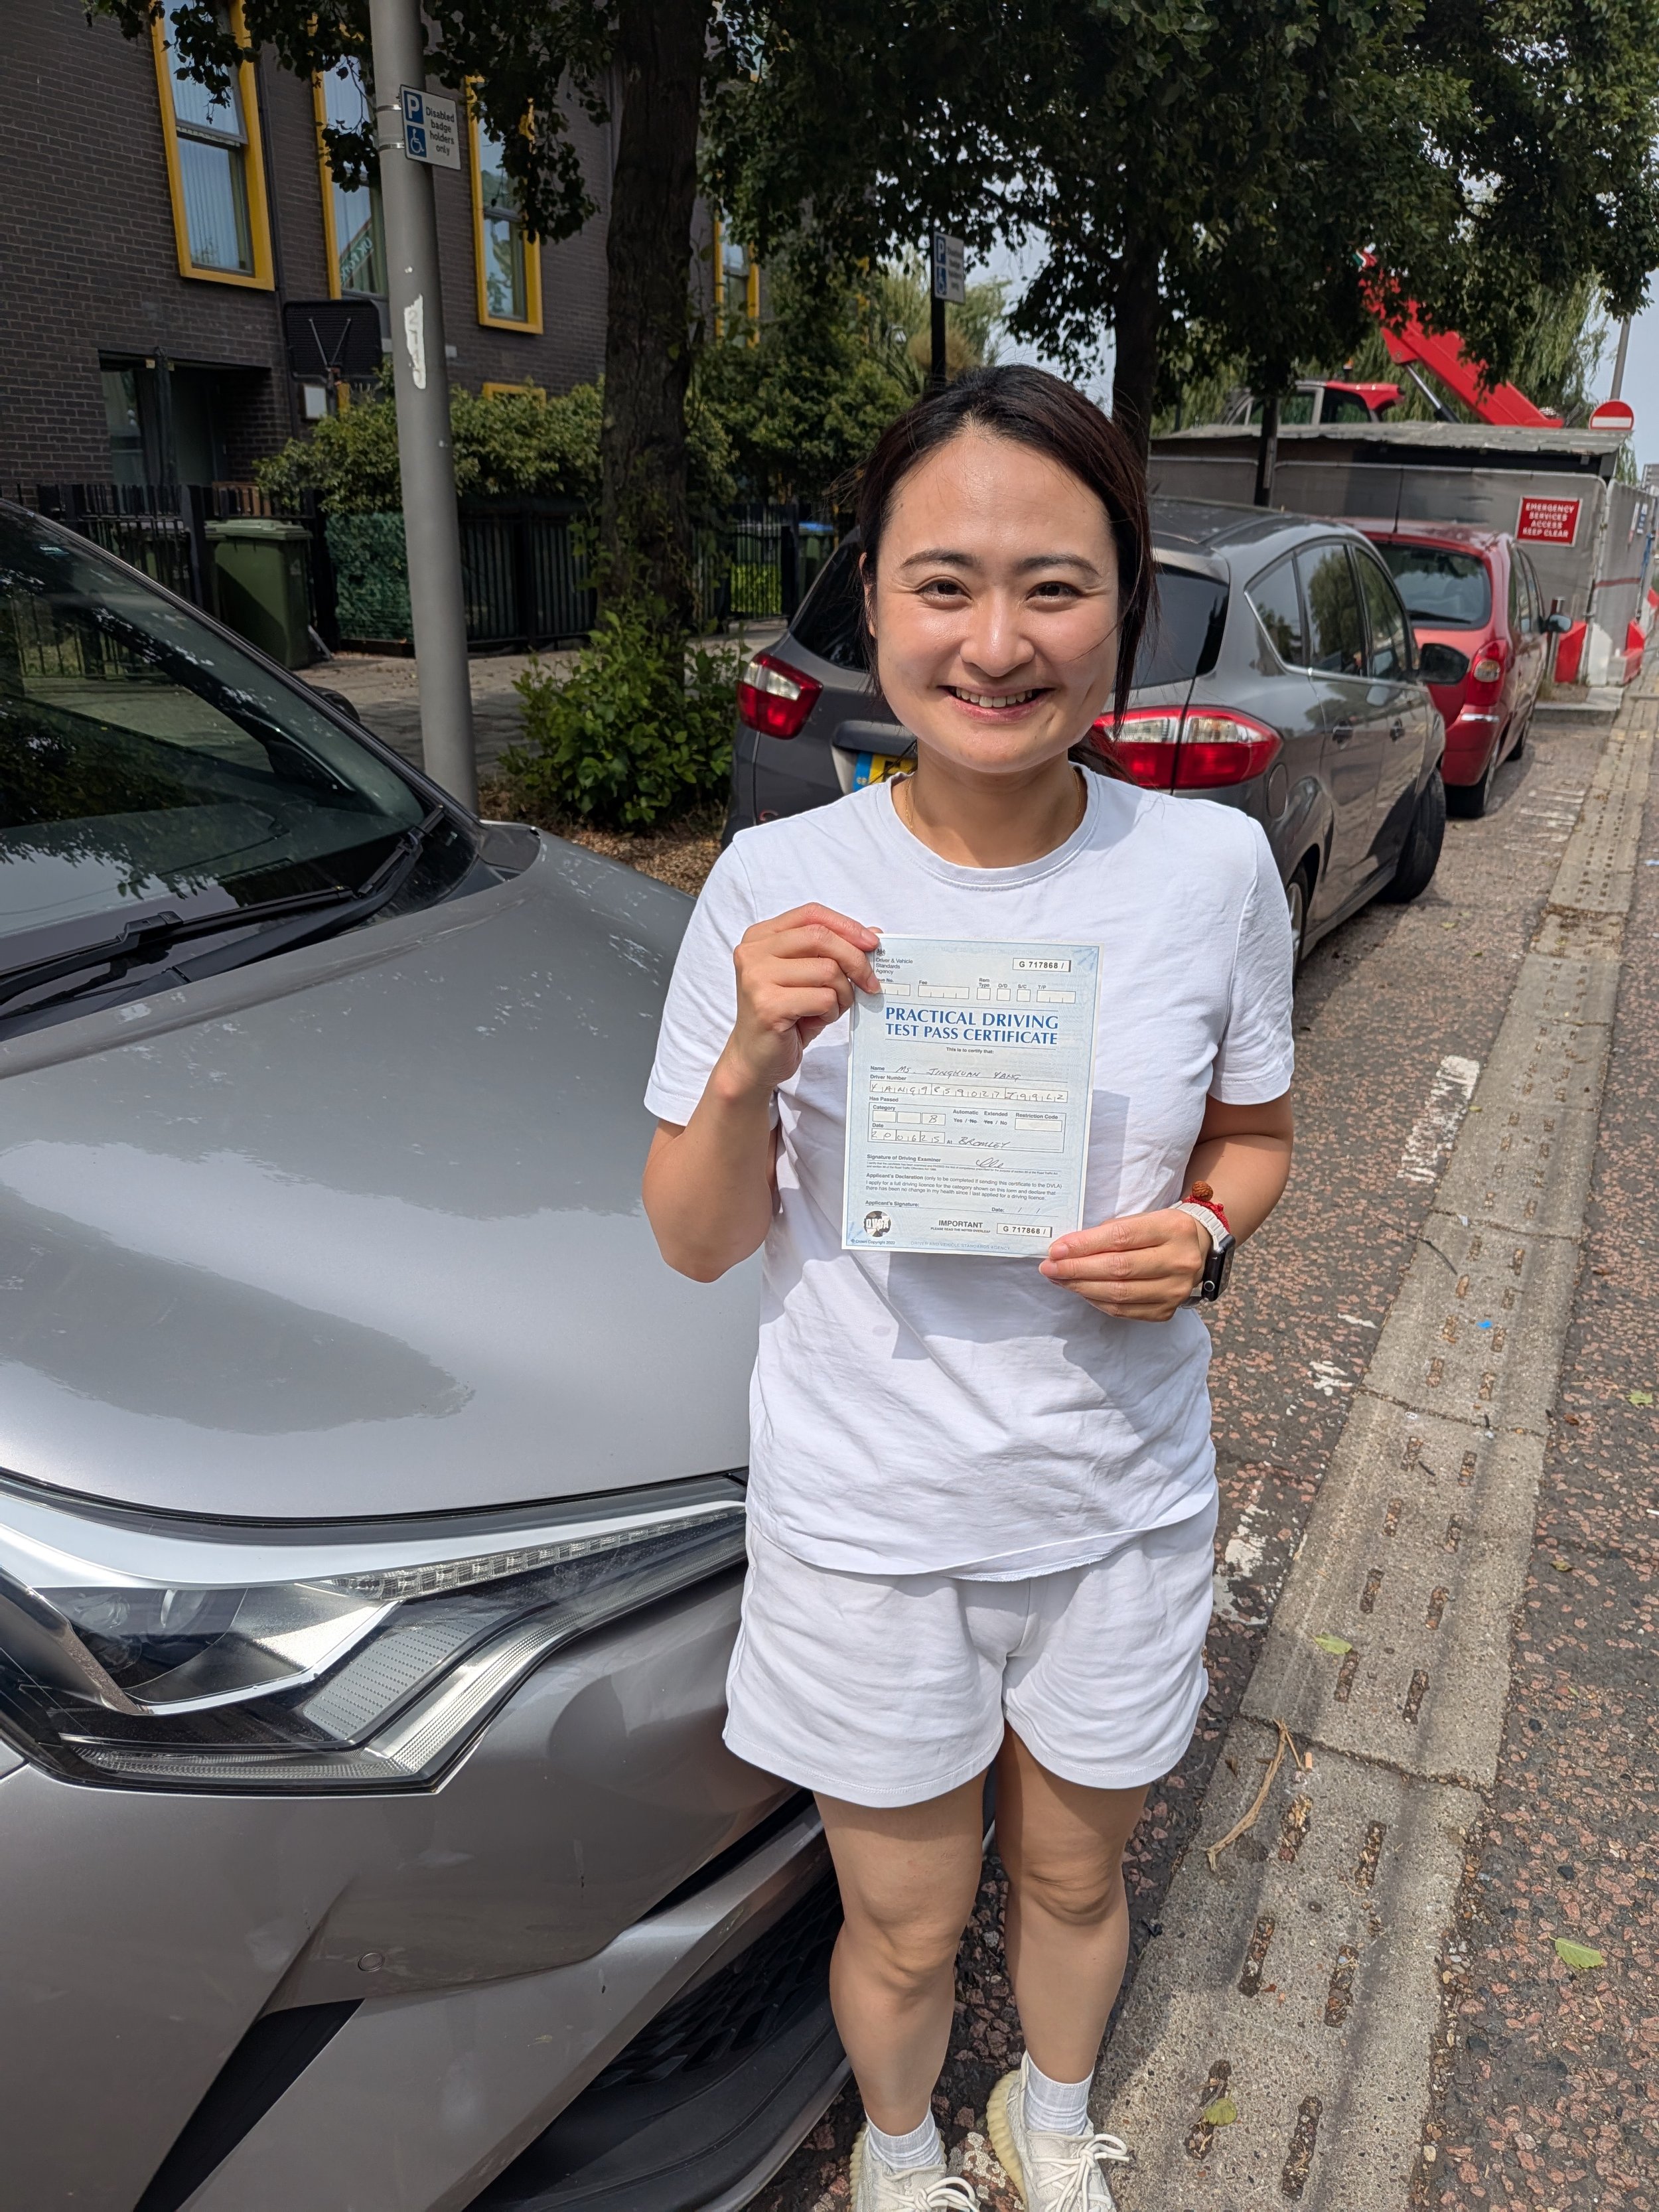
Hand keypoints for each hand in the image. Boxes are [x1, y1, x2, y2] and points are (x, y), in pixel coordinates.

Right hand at [715, 903, 880, 1102]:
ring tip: (831, 1009)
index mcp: (761, 937)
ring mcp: (757, 978)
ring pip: (827, 970)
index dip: (846, 925)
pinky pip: (823, 998)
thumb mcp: (811, 978)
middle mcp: (753, 952)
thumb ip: (834, 952)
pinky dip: (831, 1011)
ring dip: (842, 994)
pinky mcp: (767, 1005)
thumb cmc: (785, 1017)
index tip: (873, 943)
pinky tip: (818, 1020)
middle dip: (855, 959)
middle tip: (871, 982)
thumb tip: (874, 933)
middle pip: (820, 937)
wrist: (755, 1060)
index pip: (810, 914)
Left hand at [1039, 1208, 1210, 1321]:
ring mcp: (1176, 1290)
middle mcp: (1180, 1261)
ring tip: (1059, 1279)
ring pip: (1119, 1294)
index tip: (1056, 1249)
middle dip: (1076, 1269)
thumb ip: (1110, 1232)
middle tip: (1049, 1268)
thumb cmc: (1160, 1231)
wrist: (1198, 1250)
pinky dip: (1097, 1301)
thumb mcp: (1143, 1218)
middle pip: (1118, 1269)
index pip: (1121, 1238)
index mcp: (1173, 1229)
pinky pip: (1123, 1311)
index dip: (1084, 1245)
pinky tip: (1081, 1291)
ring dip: (1081, 1287)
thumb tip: (1067, 1250)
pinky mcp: (1167, 1311)